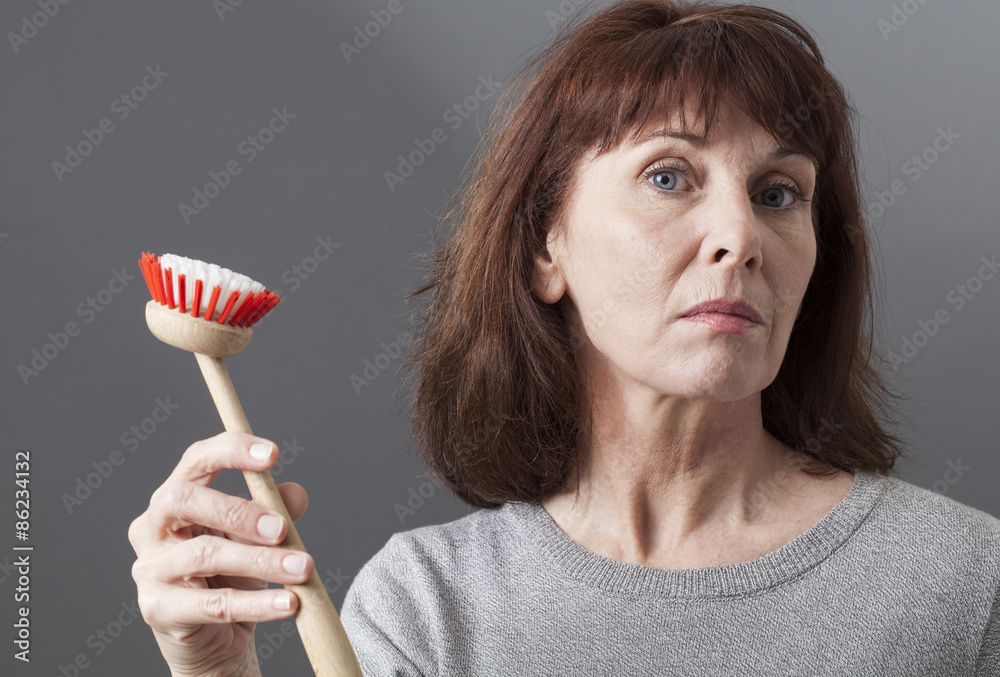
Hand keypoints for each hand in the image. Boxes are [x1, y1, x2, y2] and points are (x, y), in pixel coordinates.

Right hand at [128, 432, 312, 676]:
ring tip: (302, 569)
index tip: (272, 454)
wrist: (216, 639)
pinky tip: (288, 603)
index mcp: (175, 499)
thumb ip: (274, 513)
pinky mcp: (159, 610)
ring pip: (204, 555)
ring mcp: (150, 570)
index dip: (231, 451)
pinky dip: (257, 603)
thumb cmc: (230, 577)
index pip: (195, 460)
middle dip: (238, 511)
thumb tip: (295, 493)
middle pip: (184, 501)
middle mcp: (152, 528)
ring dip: (261, 562)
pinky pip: (213, 604)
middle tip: (282, 530)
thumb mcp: (256, 540)